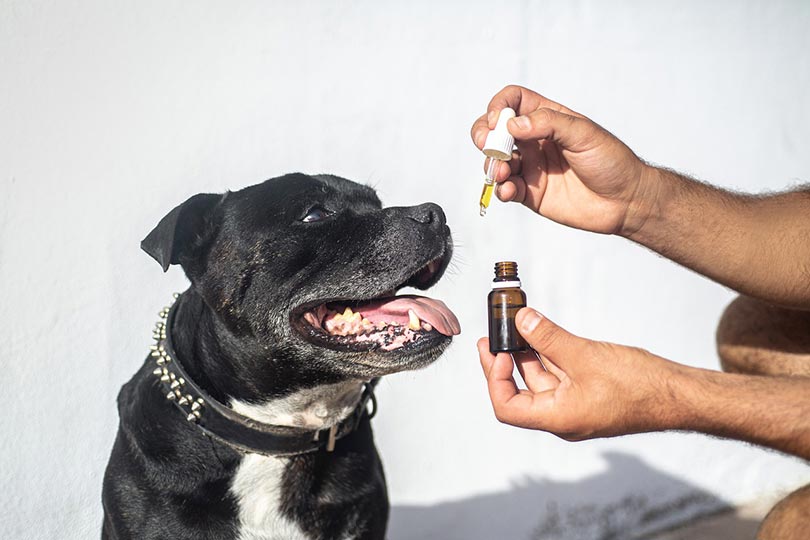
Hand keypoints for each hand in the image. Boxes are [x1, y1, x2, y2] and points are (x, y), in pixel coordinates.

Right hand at [471, 85, 653, 235]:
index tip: (497, 120)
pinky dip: (500, 189)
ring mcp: (531, 167)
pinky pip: (505, 188)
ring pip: (496, 161)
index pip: (513, 101)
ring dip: (492, 165)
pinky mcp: (530, 193)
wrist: (625, 201)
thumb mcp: (584, 133)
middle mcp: (535, 141)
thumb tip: (513, 124)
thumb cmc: (611, 161)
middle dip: (484, 136)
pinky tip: (509, 190)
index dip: (499, 106)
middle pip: (495, 131)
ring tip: (504, 173)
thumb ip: (549, 123)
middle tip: (488, 146)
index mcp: (548, 118)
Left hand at [478, 307, 682, 439]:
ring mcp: (575, 406)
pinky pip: (559, 376)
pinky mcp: (587, 394)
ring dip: (525, 355)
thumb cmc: (640, 386)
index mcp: (558, 417)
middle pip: (520, 392)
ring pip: (540, 380)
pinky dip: (547, 356)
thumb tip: (521, 319)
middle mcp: (562, 416)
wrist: (677, 395)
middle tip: (491, 338)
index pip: (508, 407)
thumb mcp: (585, 355)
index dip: (495, 379)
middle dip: (503, 363)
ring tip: (513, 328)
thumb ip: (548, 338)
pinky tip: (542, 334)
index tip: (497, 351)